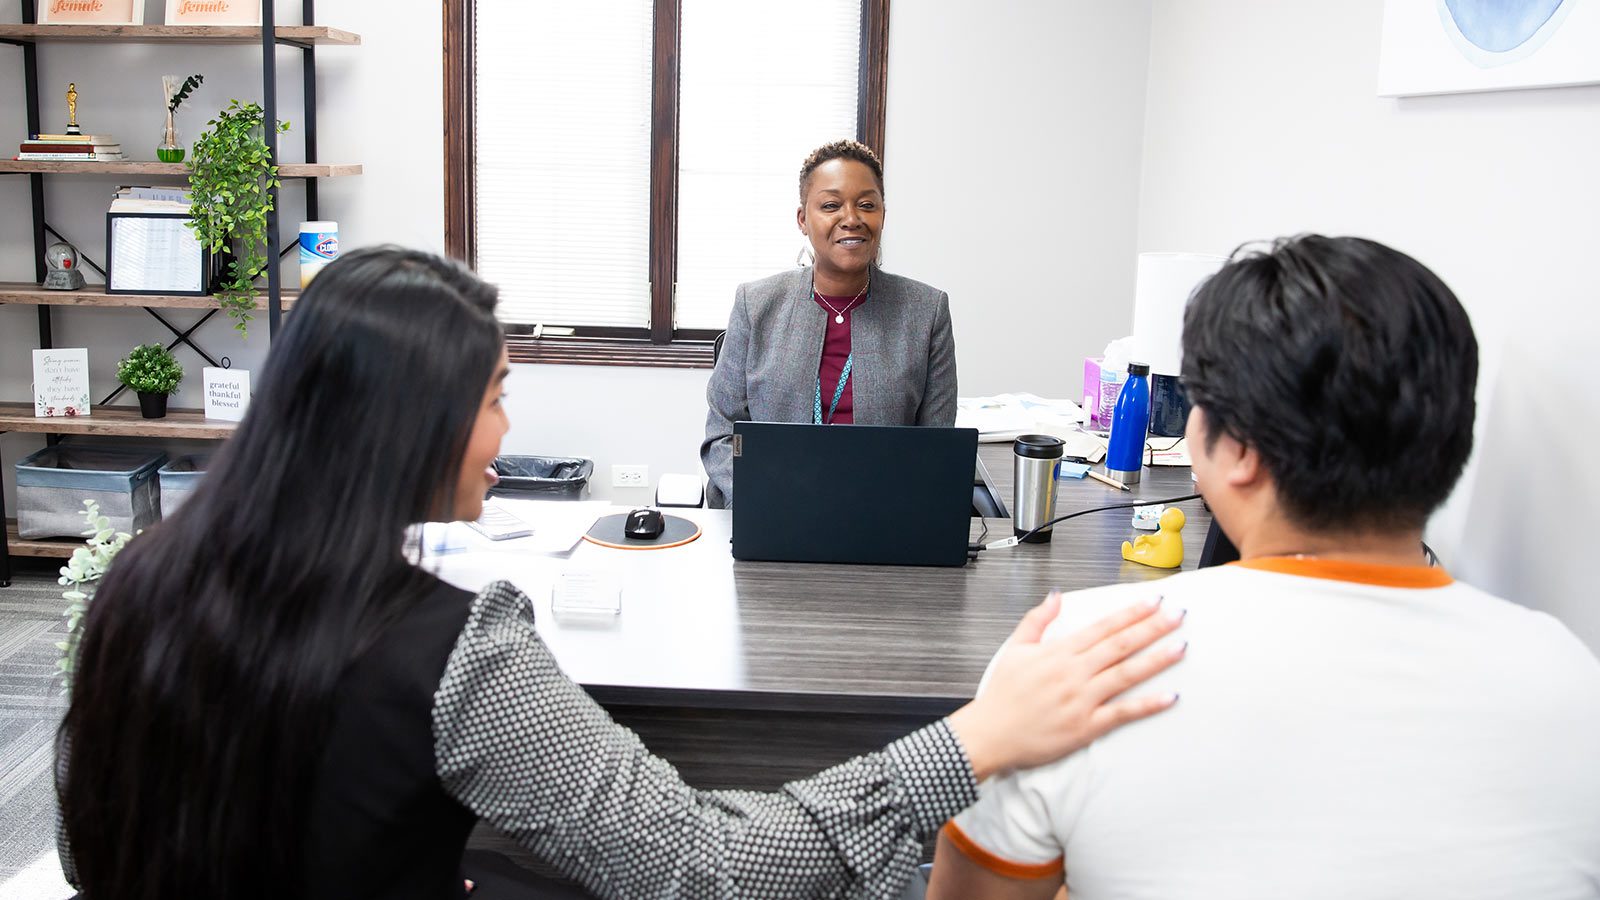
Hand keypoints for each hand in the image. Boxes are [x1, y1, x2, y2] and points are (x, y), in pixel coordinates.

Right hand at [947, 593, 1184, 780]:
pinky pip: (1123, 713)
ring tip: (1181, 647)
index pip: (1103, 627)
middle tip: (1179, 616)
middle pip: (1121, 645)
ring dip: (1157, 660)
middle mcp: (1074, 673)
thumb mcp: (1015, 648)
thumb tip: (1057, 596)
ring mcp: (1082, 700)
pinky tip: (1170, 696)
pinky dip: (1148, 704)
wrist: (990, 734)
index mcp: (1059, 653)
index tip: (1154, 601)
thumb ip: (1038, 620)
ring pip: (1127, 674)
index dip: (1131, 613)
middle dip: (1153, 628)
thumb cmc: (1001, 695)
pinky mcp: (1086, 726)